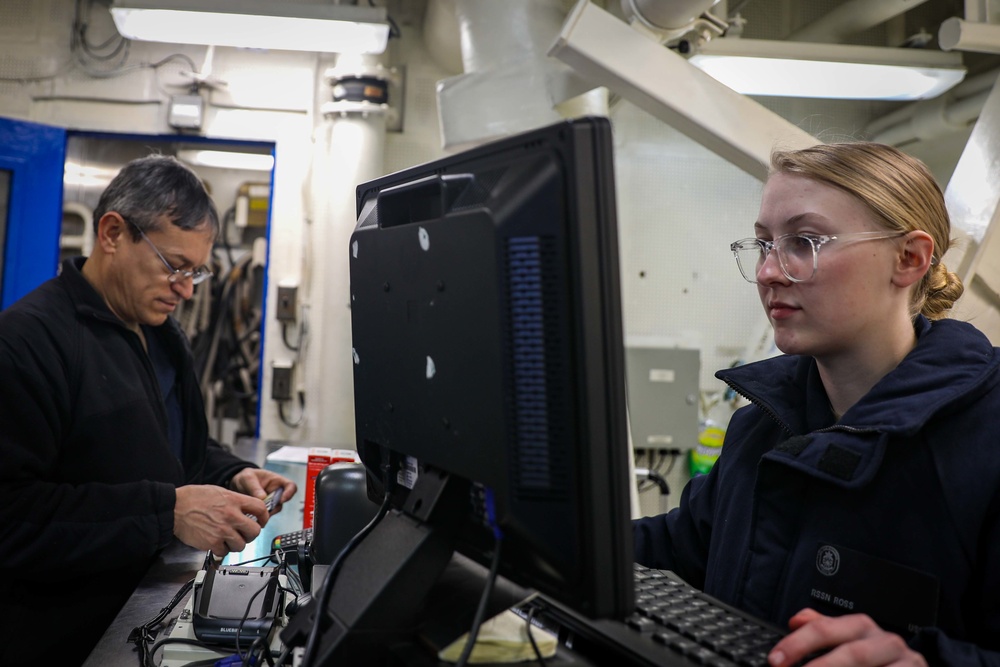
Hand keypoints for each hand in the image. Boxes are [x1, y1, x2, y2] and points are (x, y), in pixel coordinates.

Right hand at [173, 484, 265, 556]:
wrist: (174, 507)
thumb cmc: (193, 498)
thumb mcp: (219, 492)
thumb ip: (235, 501)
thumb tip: (246, 509)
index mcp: (234, 500)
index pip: (261, 509)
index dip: (264, 517)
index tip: (261, 521)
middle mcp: (231, 516)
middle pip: (255, 531)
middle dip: (251, 534)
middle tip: (245, 534)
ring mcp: (222, 530)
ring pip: (241, 545)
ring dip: (236, 544)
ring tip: (228, 539)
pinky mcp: (212, 542)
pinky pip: (225, 552)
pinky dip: (221, 550)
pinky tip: (216, 543)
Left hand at [228, 467, 297, 516]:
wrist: (238, 484)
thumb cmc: (246, 477)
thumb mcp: (247, 478)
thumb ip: (254, 487)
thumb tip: (263, 498)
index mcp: (277, 481)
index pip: (291, 486)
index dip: (290, 493)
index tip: (281, 500)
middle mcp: (277, 493)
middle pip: (282, 502)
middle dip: (273, 507)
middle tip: (262, 509)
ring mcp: (272, 502)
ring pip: (274, 510)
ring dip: (265, 513)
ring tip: (253, 511)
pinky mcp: (265, 510)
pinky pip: (266, 515)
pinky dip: (260, 517)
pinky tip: (251, 515)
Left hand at [768, 609, 926, 666]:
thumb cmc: (876, 658)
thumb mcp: (849, 638)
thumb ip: (824, 629)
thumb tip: (796, 620)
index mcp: (861, 626)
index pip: (824, 629)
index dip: (797, 644)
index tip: (776, 660)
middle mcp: (885, 641)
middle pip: (852, 654)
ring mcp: (907, 662)